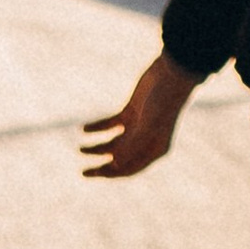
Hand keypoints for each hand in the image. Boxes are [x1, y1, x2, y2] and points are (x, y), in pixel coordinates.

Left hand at [82, 52, 196, 179]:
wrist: (169, 74)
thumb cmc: (161, 102)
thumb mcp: (145, 126)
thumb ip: (130, 146)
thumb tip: (114, 164)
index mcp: (155, 150)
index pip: (131, 168)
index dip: (112, 173)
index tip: (94, 174)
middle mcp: (147, 141)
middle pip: (121, 159)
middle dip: (102, 167)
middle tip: (84, 172)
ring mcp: (138, 126)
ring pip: (114, 143)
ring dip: (97, 147)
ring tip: (80, 148)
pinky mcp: (131, 111)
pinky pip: (111, 125)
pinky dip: (98, 127)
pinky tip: (84, 129)